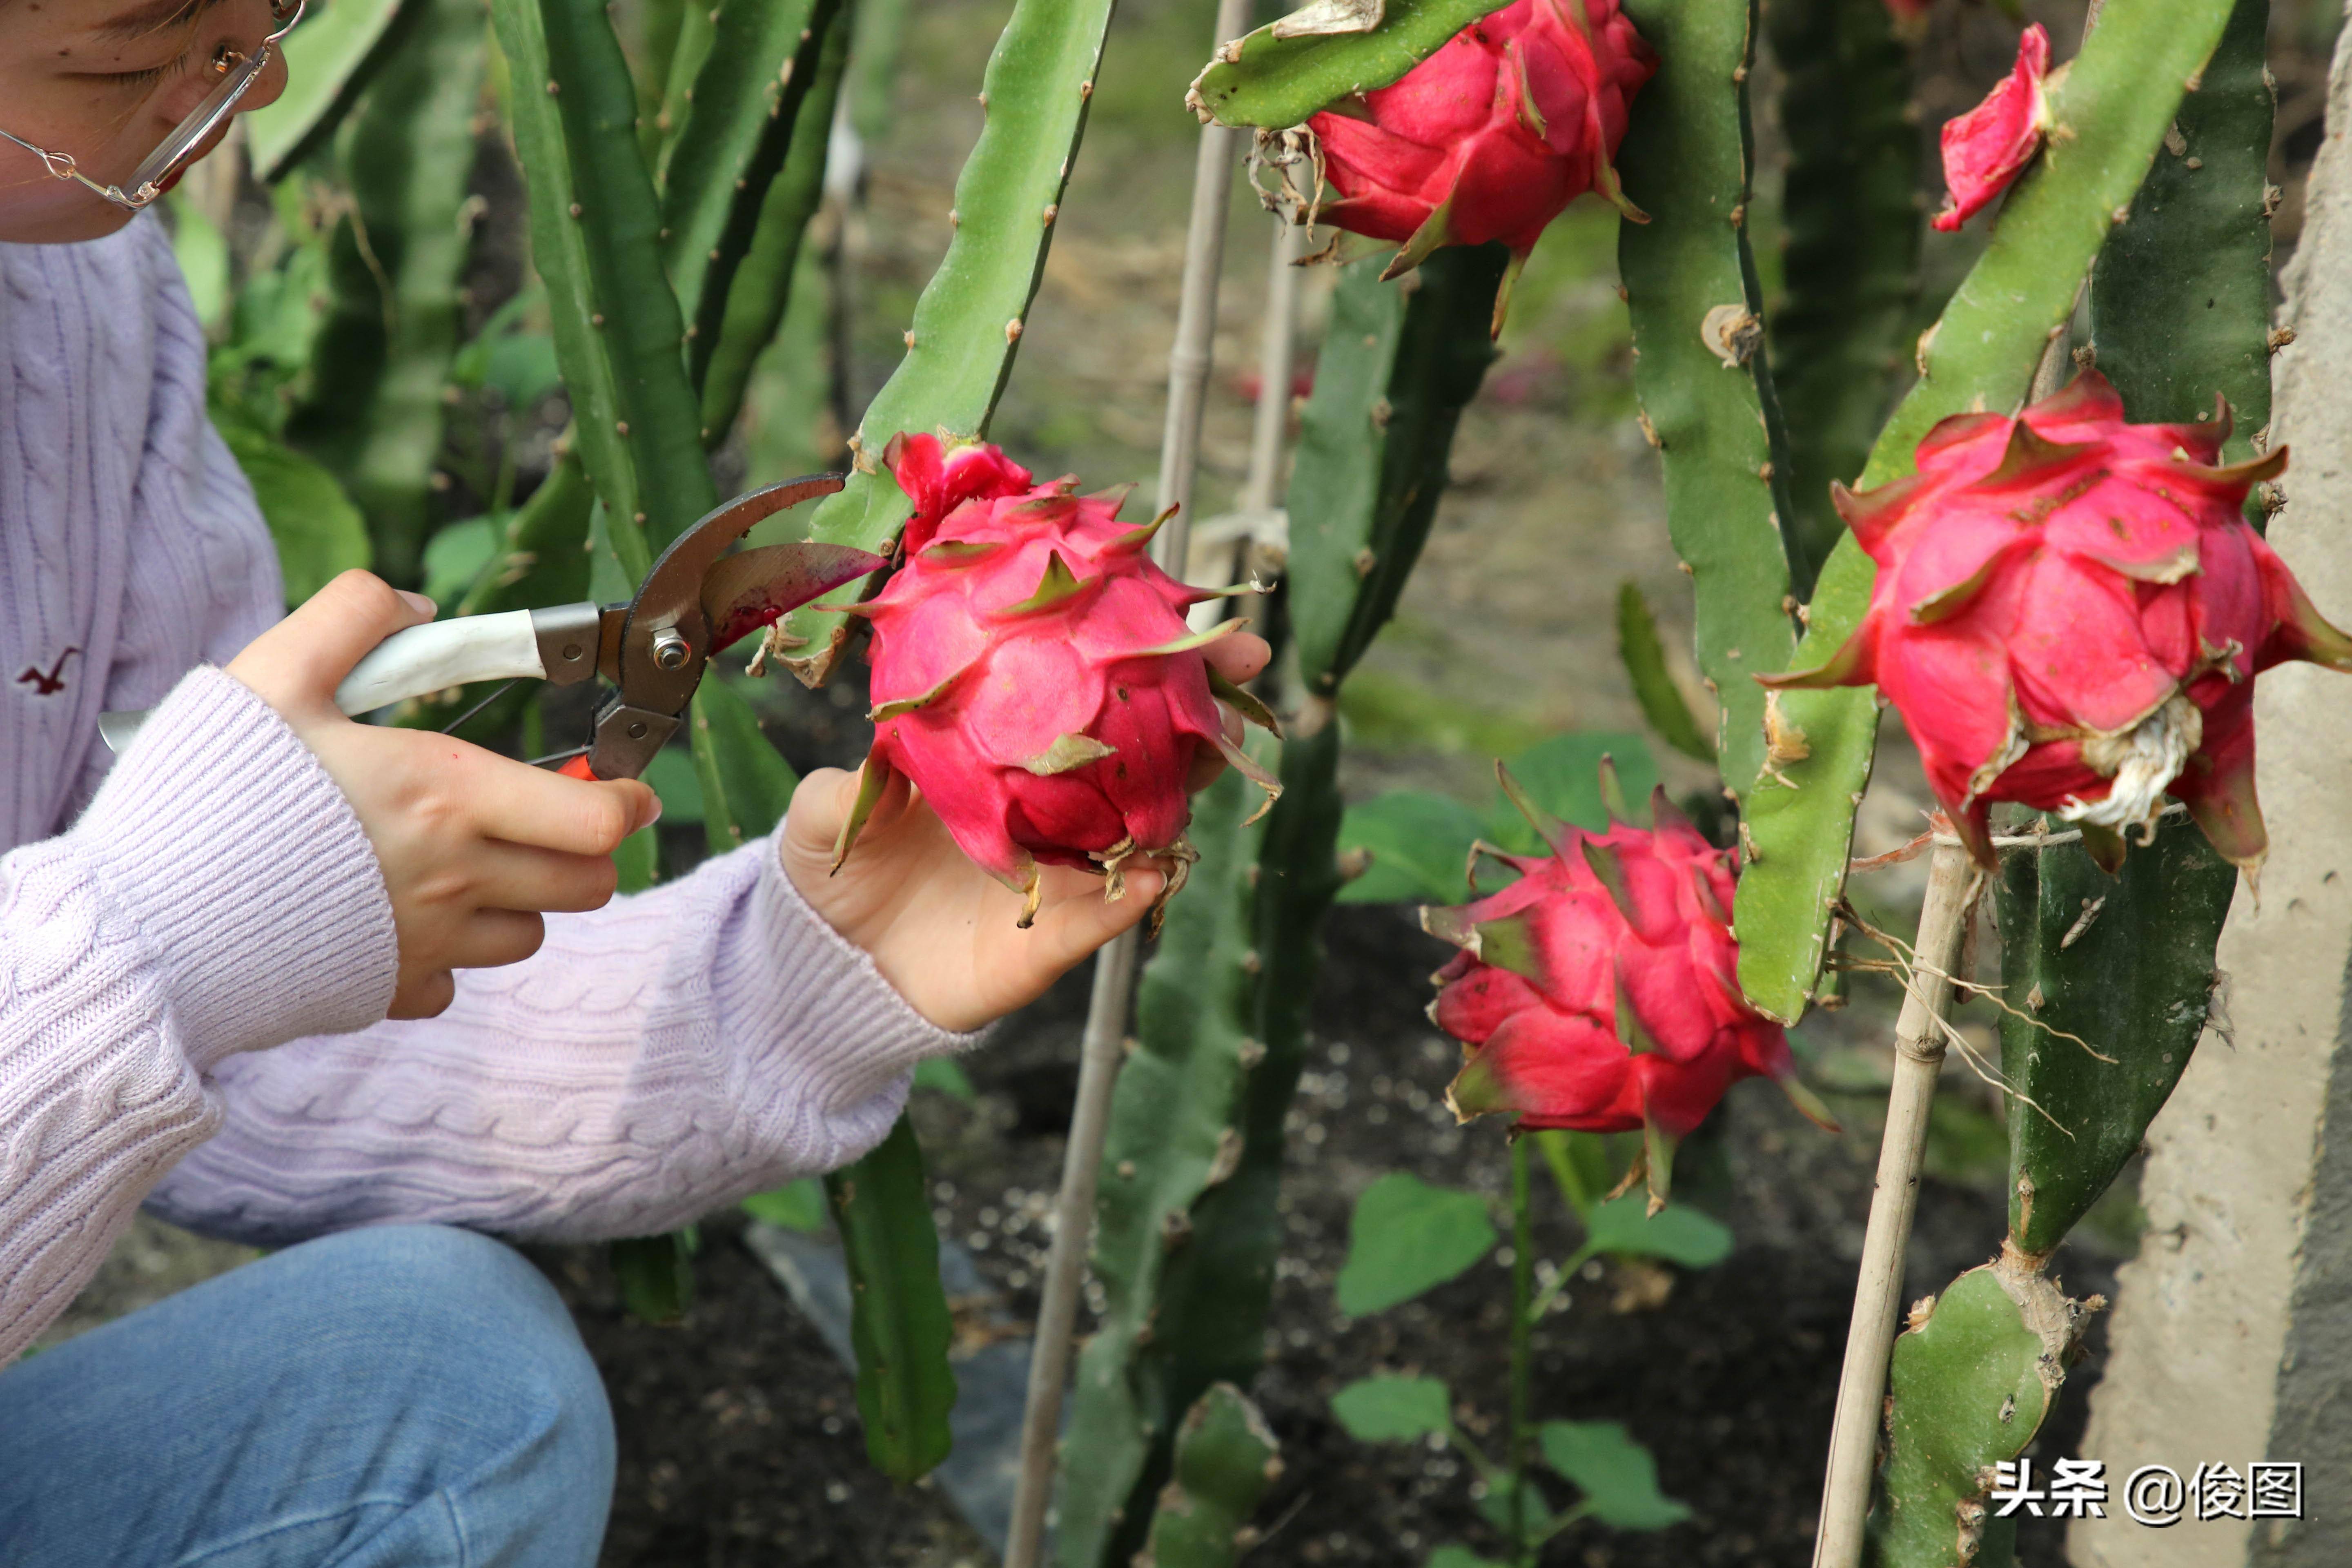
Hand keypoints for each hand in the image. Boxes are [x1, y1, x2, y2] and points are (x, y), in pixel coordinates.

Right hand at [227, 572, 659, 1018]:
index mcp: (445, 798)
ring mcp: (424, 946)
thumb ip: (352, 617)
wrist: (140, 919)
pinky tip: (395, 918)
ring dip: (516, 902)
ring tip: (460, 864)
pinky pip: (453, 984)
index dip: (625, 802)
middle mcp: (453, 880)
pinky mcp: (385, 993)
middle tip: (544, 821)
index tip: (622, 786)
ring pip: (529, 935)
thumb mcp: (274, 673)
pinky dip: (443, 958)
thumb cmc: (207, 793)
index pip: (597, 821)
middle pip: (587, 885)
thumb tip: (414, 603)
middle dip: (582, 853)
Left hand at [781, 633, 1272, 1032]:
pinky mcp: (1048, 947)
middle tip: (1240, 663)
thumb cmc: (836, 871)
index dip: (1136, 655)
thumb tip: (884, 730)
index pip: (1084, 698)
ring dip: (1183, 792)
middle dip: (1199, 708)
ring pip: (1144, 832)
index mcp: (1009, 762)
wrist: (830, 967)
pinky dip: (1126, 899)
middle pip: (1143, 755)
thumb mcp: (828, 807)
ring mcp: (1060, 879)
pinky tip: (1153, 873)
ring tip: (1216, 752)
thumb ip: (856, 771)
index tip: (1178, 605)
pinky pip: (1099, 919)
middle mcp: (1050, 813)